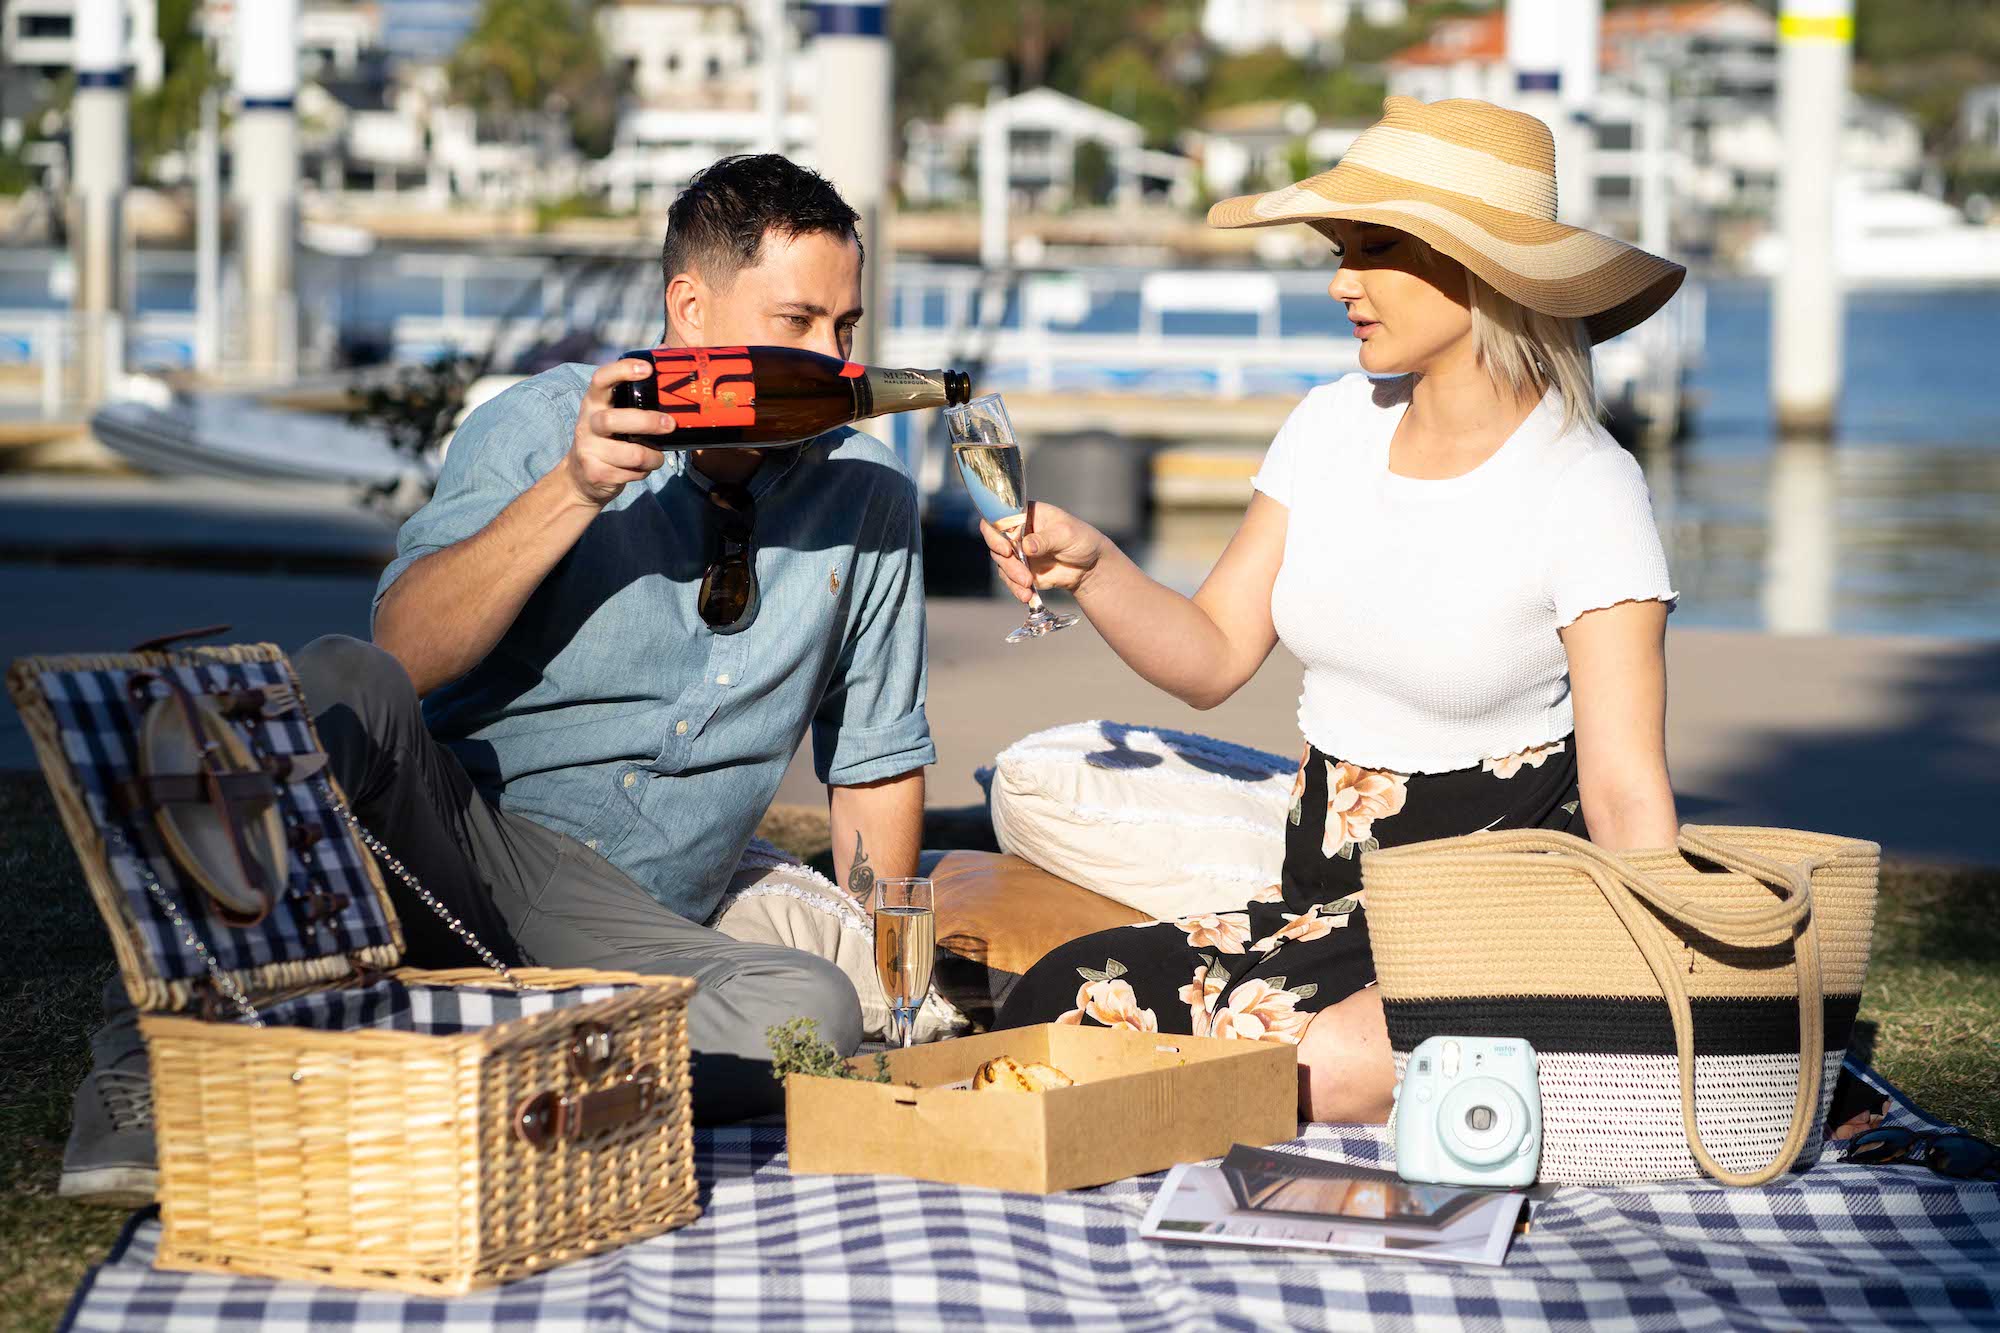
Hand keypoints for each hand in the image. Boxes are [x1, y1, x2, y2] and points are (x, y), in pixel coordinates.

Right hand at [561, 358, 676, 507]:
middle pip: (614, 420)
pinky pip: (631, 472)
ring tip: (658, 456)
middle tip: (670, 424)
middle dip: (647, 422)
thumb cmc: (609, 438)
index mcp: (594, 402)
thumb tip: (670, 357)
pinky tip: (642, 468)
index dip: (623, 371)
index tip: (647, 369)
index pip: (601, 379)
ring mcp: (589, 449)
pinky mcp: (596, 472)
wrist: (581, 477)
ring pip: (630, 452)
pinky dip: (644, 471)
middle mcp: (588, 423)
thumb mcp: (615, 412)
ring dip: (652, 456)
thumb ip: (635, 394)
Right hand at [979, 502, 1105, 603]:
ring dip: (1012, 578)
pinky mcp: (1021, 570)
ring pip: (1002, 564)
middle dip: (1008, 563)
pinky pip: (1010, 579)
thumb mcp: (1066, 534)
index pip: (999, 517)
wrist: (1090, 566)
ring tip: (1028, 587)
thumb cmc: (1081, 539)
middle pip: (997, 544)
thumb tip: (1027, 546)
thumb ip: (1046, 539)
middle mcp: (1017, 531)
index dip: (995, 533)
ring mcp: (1017, 551)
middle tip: (1023, 576)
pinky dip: (1016, 588)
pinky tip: (1026, 595)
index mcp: (1026, 514)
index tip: (1006, 549)